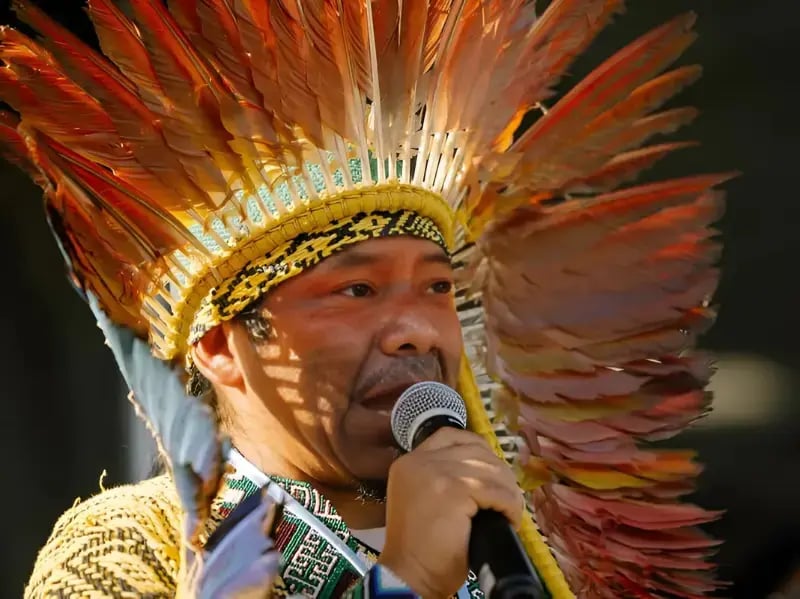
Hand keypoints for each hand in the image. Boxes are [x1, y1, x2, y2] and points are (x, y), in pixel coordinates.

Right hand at [377, 428, 523, 597]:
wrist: (409, 575)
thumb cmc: (421, 547)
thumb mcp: (424, 500)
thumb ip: (442, 478)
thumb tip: (486, 471)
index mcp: (410, 461)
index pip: (450, 436)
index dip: (477, 448)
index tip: (492, 469)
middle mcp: (420, 461)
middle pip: (475, 450)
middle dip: (499, 472)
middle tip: (507, 498)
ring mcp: (436, 473)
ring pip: (490, 470)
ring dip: (508, 492)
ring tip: (510, 512)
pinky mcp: (453, 491)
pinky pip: (495, 491)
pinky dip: (509, 505)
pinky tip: (510, 519)